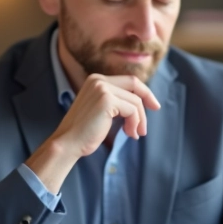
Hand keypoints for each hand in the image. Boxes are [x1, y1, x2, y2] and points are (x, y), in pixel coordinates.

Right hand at [25, 74, 160, 192]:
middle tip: (155, 111)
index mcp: (96, 80)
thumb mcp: (102, 110)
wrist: (68, 143)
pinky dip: (134, 123)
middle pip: (134, 84)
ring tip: (134, 134)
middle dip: (148, 99)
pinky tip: (129, 134)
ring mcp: (102, 88)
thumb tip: (141, 102)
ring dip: (139, 119)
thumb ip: (117, 101)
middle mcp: (98, 80)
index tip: (153, 105)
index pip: (128, 80)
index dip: (144, 91)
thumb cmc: (85, 132)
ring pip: (135, 101)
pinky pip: (132, 110)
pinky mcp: (106, 100)